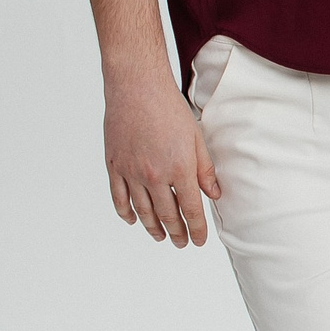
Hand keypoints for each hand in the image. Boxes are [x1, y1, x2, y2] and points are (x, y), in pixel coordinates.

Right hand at [88, 0, 220, 244]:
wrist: (137, 87)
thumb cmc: (169, 108)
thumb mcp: (196, 138)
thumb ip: (205, 170)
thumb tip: (214, 194)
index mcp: (180, 169)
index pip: (191, 210)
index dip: (196, 229)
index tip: (199, 240)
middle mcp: (155, 176)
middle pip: (167, 215)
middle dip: (176, 233)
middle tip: (181, 243)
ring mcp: (132, 173)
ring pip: (142, 211)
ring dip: (153, 227)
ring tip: (160, 237)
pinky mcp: (114, 165)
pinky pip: (119, 197)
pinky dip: (126, 212)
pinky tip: (133, 220)